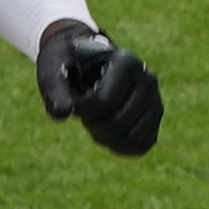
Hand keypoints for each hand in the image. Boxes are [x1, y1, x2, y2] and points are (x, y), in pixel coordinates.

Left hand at [36, 22, 162, 155]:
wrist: (86, 62)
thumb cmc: (68, 64)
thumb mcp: (53, 68)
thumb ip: (54, 89)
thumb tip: (63, 113)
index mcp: (126, 62)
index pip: (102, 103)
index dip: (80, 109)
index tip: (73, 98)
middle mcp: (148, 80)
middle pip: (118, 124)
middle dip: (93, 123)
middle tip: (85, 108)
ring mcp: (155, 99)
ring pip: (130, 139)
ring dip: (105, 137)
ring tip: (96, 116)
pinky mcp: (154, 118)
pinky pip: (139, 146)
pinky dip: (118, 146)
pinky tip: (107, 128)